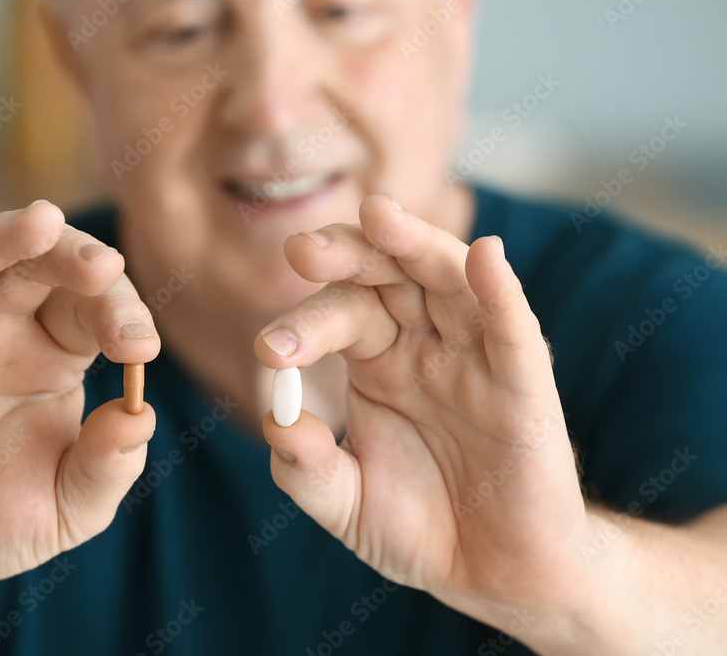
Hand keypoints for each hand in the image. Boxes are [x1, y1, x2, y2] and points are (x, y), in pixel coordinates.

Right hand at [0, 197, 159, 592]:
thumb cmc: (1, 522)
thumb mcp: (75, 506)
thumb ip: (111, 466)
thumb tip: (139, 417)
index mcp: (53, 351)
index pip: (90, 304)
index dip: (119, 311)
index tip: (140, 347)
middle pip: (34, 266)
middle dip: (72, 257)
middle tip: (104, 268)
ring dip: (2, 237)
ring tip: (42, 222)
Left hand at [255, 194, 587, 628]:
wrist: (494, 576)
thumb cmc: (419, 529)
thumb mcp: (346, 504)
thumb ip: (307, 468)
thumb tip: (277, 422)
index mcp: (379, 360)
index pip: (340, 312)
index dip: (304, 324)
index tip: (268, 351)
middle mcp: (425, 345)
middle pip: (388, 276)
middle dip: (347, 256)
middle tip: (301, 251)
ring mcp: (475, 359)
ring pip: (449, 282)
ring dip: (416, 245)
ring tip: (379, 215)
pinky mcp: (524, 387)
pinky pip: (513, 331)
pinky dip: (500, 292)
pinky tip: (485, 258)